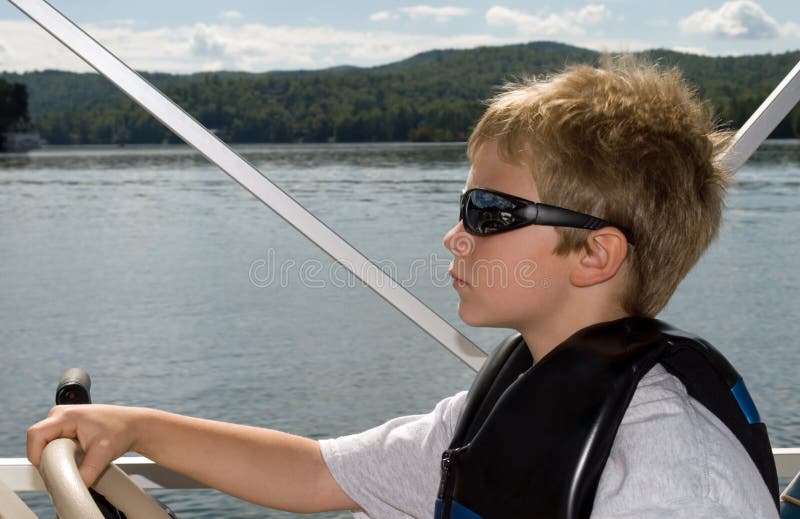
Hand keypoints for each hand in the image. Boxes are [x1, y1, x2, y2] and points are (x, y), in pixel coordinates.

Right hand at [27, 404, 144, 485]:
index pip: (36, 435)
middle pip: (38, 440)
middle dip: (47, 457)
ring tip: (75, 458)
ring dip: (54, 455)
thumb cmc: (121, 432)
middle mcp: (60, 414)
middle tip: (66, 466)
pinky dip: (59, 452)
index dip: (36, 455)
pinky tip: (75, 455)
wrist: (133, 425)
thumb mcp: (104, 454)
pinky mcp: (65, 425)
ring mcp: (61, 418)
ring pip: (44, 442)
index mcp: (66, 415)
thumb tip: (76, 486)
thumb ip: (87, 472)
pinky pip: (51, 442)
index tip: (49, 470)